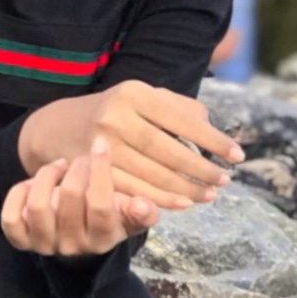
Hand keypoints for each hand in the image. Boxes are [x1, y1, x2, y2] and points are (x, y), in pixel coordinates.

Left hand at [1, 136, 159, 256]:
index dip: (100, 171)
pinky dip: (17, 195)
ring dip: (47, 176)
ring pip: (38, 206)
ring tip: (59, 166)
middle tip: (80, 159)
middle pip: (69, 199)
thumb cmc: (109, 217)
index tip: (101, 144)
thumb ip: (142, 211)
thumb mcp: (130, 215)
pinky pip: (10, 218)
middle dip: (76, 169)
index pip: (100, 205)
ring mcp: (45, 244)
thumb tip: (143, 204)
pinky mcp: (22, 240)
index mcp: (103, 238)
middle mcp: (74, 245)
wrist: (82, 238)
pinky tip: (31, 183)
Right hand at [18, 81, 245, 212]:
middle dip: (201, 169)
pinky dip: (162, 199)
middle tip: (224, 180)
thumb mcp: (143, 98)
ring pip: (153, 174)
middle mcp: (116, 117)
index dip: (213, 140)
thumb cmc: (114, 111)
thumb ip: (179, 108)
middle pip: (168, 150)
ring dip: (186, 188)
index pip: (182, 120)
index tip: (237, 154)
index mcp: (134, 93)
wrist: (58, 127)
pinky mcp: (93, 171)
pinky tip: (183, 204)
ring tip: (209, 195)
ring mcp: (102, 146)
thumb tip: (212, 129)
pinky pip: (134, 190)